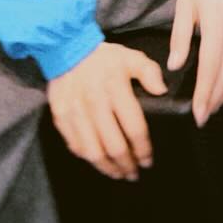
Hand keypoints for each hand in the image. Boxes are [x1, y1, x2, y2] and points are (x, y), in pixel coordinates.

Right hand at [46, 41, 167, 180]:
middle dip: (127, 165)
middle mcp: (94, 102)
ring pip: (93, 152)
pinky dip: (88, 158)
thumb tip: (162, 91)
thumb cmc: (103, 58)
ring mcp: (75, 112)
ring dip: (108, 168)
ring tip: (118, 173)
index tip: (148, 160)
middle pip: (114, 146)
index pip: (134, 128)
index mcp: (115, 88)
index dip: (143, 149)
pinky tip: (98, 161)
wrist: (66, 49)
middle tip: (134, 173)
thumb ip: (149, 72)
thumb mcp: (131, 57)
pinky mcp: (60, 117)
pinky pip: (76, 146)